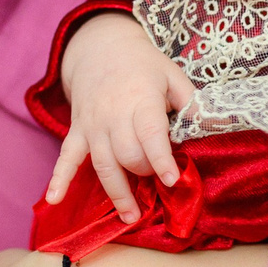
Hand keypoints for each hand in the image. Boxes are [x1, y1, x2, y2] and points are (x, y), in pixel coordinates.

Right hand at [45, 14, 196, 224]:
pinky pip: (66, 158)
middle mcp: (112, 115)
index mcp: (139, 99)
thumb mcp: (172, 75)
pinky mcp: (77, 132)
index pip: (149, 133)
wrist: (101, 49)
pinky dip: (58, 179)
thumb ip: (191, 102)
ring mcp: (91, 125)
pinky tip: (53, 200)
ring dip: (116, 193)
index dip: (160, 159)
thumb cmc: (144, 66)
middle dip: (144, 173)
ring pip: (103, 164)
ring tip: (131, 217)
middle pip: (127, 155)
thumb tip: (214, 127)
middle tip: (158, 179)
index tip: (172, 180)